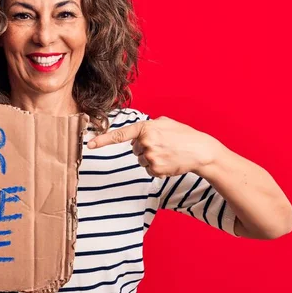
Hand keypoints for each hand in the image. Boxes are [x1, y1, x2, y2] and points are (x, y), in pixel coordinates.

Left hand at [87, 116, 221, 177]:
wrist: (201, 151)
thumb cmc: (183, 135)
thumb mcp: (164, 122)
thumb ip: (147, 126)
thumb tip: (135, 135)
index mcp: (145, 128)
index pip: (120, 135)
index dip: (103, 140)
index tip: (90, 144)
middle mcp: (145, 142)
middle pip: (134, 149)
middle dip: (145, 147)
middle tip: (163, 144)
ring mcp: (150, 156)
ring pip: (141, 160)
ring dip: (151, 158)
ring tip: (168, 152)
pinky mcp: (156, 169)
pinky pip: (149, 169)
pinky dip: (158, 167)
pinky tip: (169, 161)